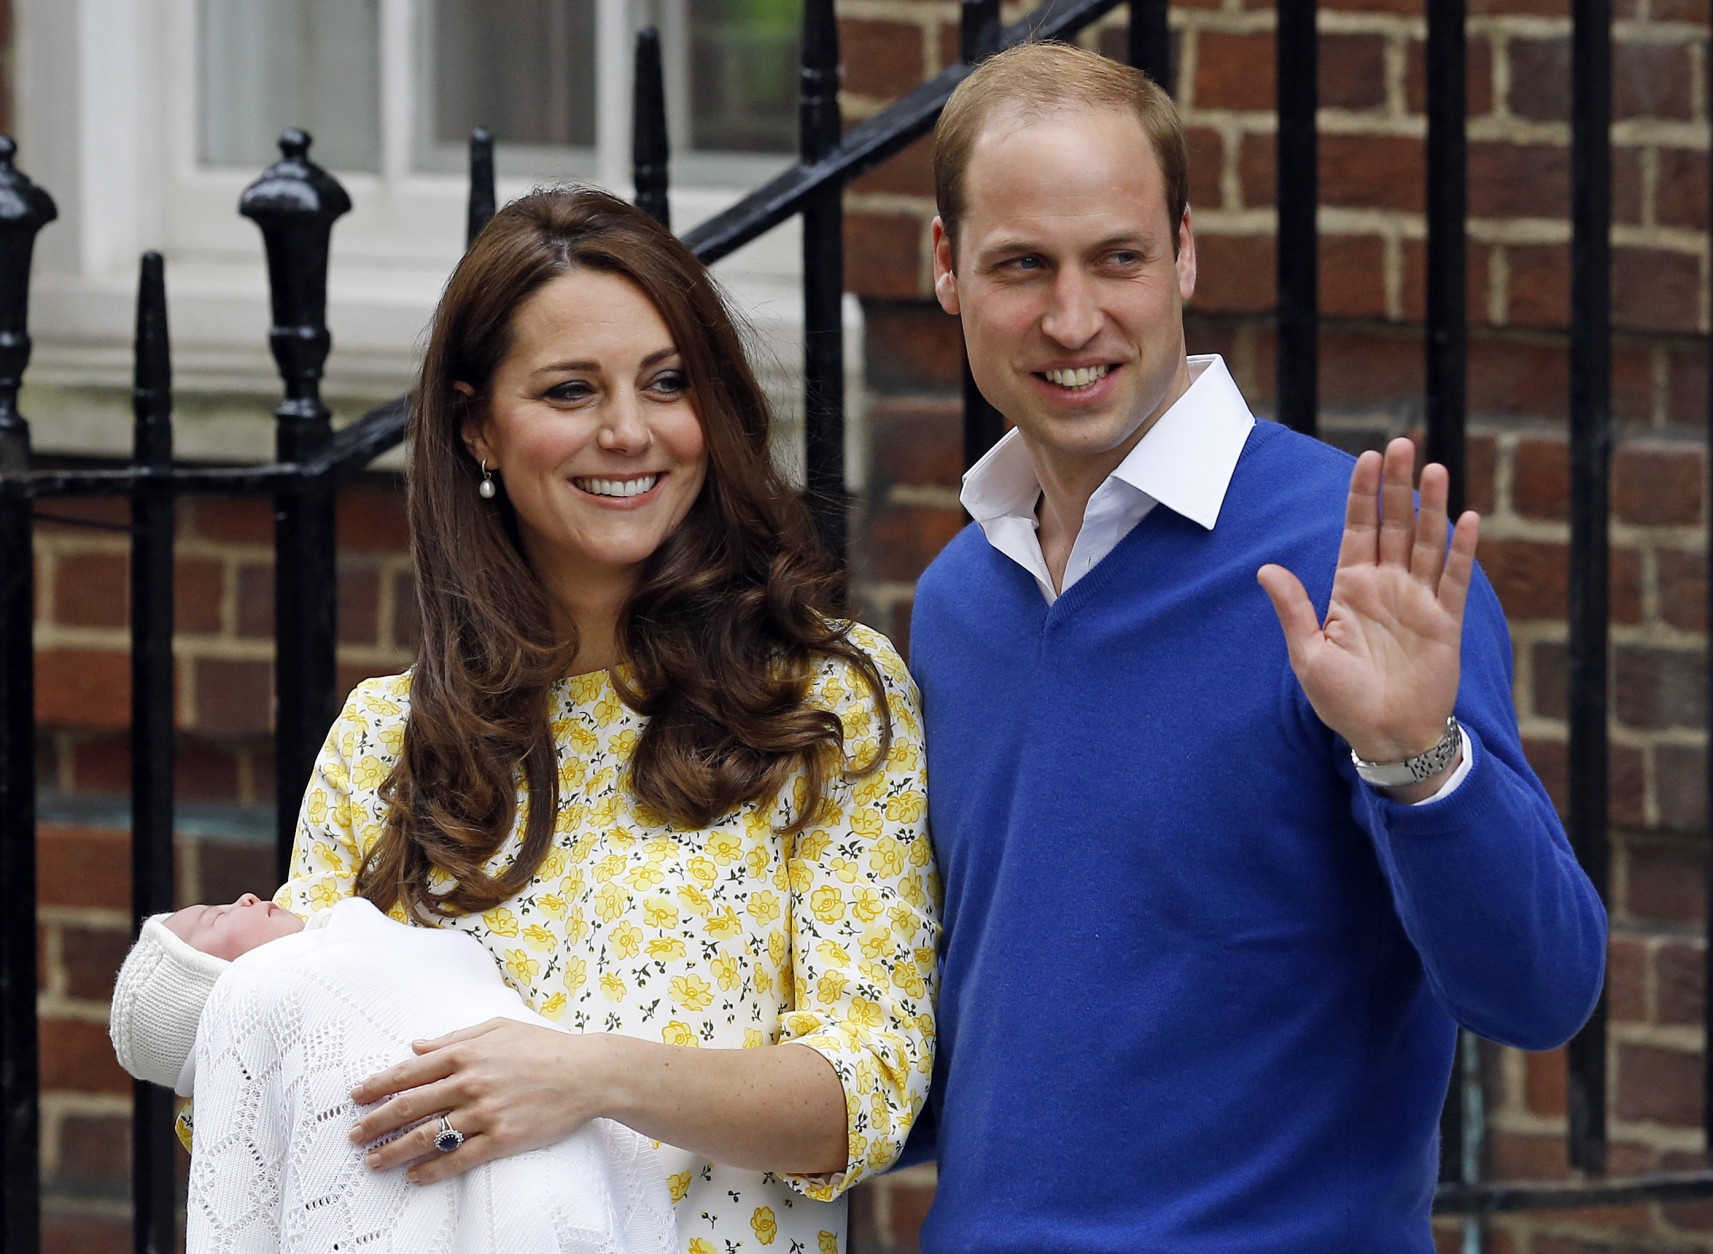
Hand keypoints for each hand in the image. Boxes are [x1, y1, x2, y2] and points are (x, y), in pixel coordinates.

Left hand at [348, 1017, 616, 1184]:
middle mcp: (470, 1082)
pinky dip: (433, 1170)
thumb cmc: (544, 1046)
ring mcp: (485, 1112)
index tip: (357, 1096)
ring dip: (395, 1150)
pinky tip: (415, 1176)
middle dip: (376, 1122)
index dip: (379, 1084)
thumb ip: (454, 1036)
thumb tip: (416, 1046)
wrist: (587, 1073)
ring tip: (374, 1161)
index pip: (410, 1071)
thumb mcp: (498, 1028)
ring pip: (428, 1136)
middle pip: (410, 1106)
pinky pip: (459, 1158)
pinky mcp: (502, 1138)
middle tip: (354, 1135)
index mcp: (466, 1053)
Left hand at [1257, 437, 1479, 787]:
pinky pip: (1455, 579)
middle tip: (1401, 444)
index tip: (1368, 458)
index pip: (1358, 529)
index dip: (1363, 494)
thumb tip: (1266, 569)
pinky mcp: (1446, 622)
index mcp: (1350, 589)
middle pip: (1394, 524)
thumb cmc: (1341, 700)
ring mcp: (1418, 601)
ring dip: (1431, 506)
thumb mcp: (1308, 654)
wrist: (1385, 736)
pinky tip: (1466, 519)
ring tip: (1433, 469)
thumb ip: (1293, 609)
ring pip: (1426, 542)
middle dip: (1397, 485)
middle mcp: (1386, 587)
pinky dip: (1462, 550)